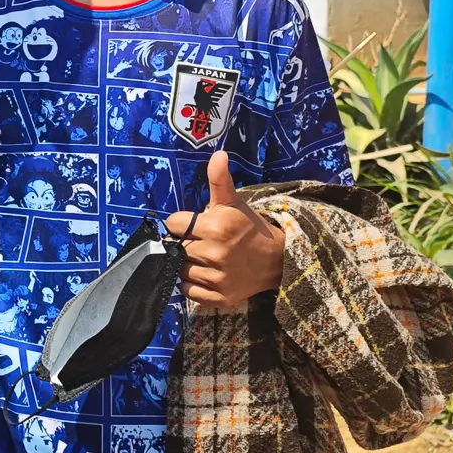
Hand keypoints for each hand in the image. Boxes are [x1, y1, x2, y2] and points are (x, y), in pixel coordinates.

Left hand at [166, 151, 281, 308]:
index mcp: (217, 227)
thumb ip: (220, 179)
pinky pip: (189, 291)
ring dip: (187, 265)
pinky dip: (193, 285)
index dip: (182, 224)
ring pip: (181, 271)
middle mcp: (216, 254)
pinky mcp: (220, 298)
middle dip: (186, 244)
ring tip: (205, 259)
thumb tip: (218, 153)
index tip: (194, 225)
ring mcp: (218, 279)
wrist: (277, 260)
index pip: (174, 224)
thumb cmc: (248, 227)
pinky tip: (206, 274)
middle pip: (177, 248)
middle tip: (203, 243)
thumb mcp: (233, 202)